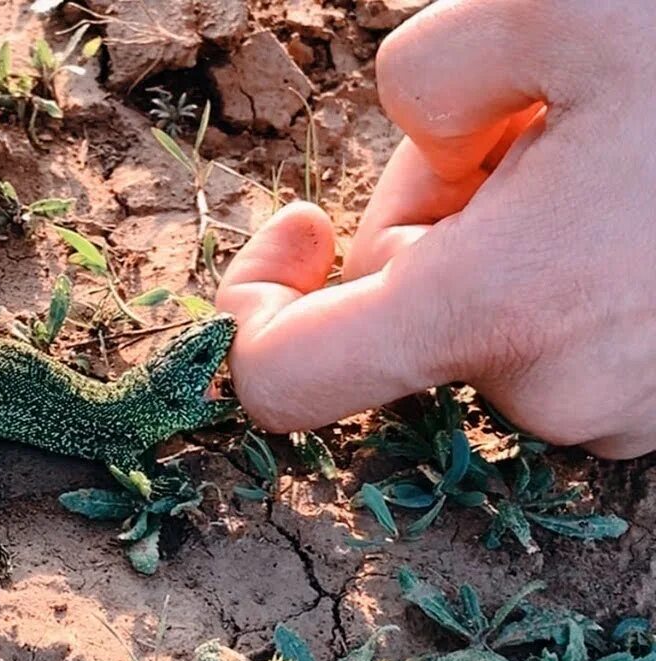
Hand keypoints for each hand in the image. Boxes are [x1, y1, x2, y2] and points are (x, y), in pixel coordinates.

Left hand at [215, 0, 655, 458]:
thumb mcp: (544, 2)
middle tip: (516, 118)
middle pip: (410, 313)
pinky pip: (579, 334)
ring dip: (512, 234)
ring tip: (610, 141)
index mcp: (502, 310)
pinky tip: (646, 190)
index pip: (290, 381)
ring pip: (500, 322)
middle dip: (430, 216)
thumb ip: (426, 82)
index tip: (291, 227)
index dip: (256, 309)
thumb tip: (431, 155)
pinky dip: (580, 265)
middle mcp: (566, 390)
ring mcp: (642, 406)